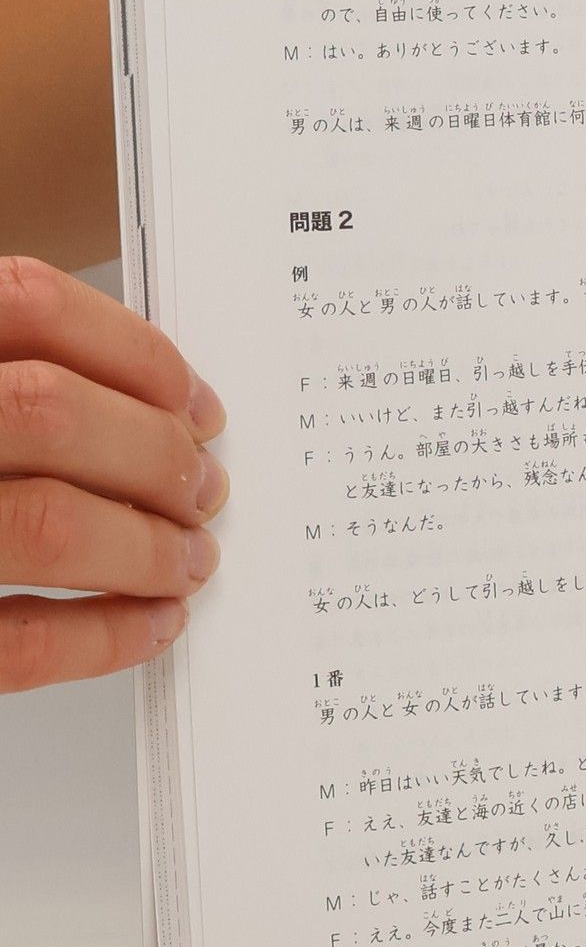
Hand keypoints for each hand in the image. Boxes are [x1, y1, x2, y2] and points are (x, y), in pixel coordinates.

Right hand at [0, 256, 225, 692]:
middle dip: (157, 457)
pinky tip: (147, 624)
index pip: (28, 303)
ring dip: (146, 547)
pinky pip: (16, 643)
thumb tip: (137, 401)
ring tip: (187, 558)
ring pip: (49, 527)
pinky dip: (103, 636)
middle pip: (50, 414)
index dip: (137, 354)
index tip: (195, 402)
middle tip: (205, 488)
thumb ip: (1, 370)